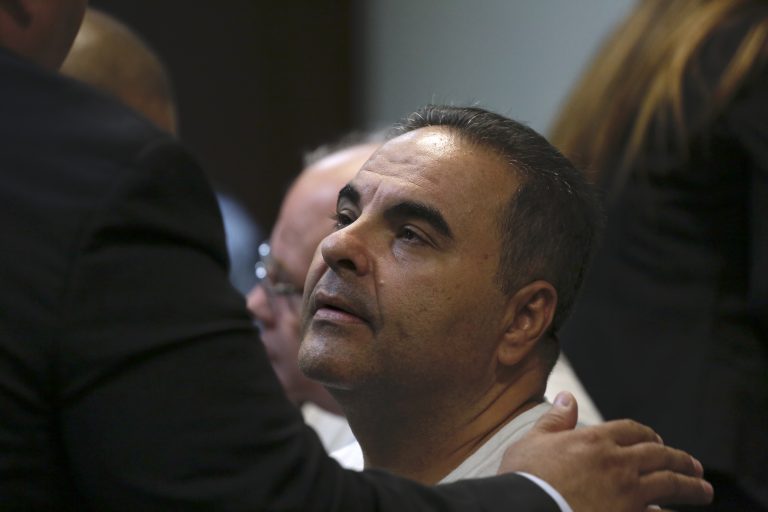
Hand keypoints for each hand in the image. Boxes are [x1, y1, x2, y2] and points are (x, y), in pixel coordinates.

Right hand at [498, 392, 712, 511]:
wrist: (528, 509)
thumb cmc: (526, 477)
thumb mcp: (533, 440)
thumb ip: (555, 420)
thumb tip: (566, 397)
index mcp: (595, 440)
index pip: (631, 430)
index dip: (646, 434)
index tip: (655, 440)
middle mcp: (617, 463)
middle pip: (659, 455)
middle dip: (679, 459)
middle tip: (694, 466)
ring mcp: (627, 493)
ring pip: (668, 484)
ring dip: (690, 486)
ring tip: (703, 490)